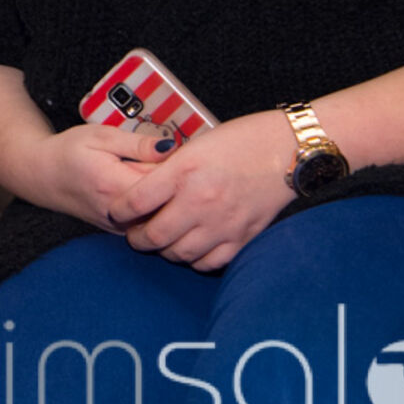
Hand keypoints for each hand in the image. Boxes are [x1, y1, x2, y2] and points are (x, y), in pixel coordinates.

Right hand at [13, 122, 170, 231]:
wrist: (42, 176)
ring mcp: (120, 227)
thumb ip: (137, 143)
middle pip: (167, 204)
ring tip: (172, 177)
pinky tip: (158, 192)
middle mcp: (119, 213)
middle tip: (185, 163)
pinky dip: (159, 209)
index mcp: (114, 185)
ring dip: (171, 199)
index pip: (163, 183)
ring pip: (160, 217)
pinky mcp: (120, 232)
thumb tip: (172, 146)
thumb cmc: (69, 150)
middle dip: (180, 185)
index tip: (188, 152)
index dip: (180, 168)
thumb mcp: (102, 135)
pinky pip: (150, 223)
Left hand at [106, 111, 296, 270]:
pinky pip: (209, 262)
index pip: (135, 201)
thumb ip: (167, 168)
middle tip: (134, 235)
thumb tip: (140, 190)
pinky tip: (190, 248)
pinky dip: (194, 259)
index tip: (115, 212)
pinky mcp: (243, 237)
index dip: (118, 211)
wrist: (287, 150)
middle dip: (137, 239)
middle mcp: (201, 199)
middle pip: (154, 235)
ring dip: (165, 251)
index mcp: (184, 170)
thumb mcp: (195, 144)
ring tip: (161, 241)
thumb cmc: (240, 140)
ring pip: (179, 254)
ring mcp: (223, 222)